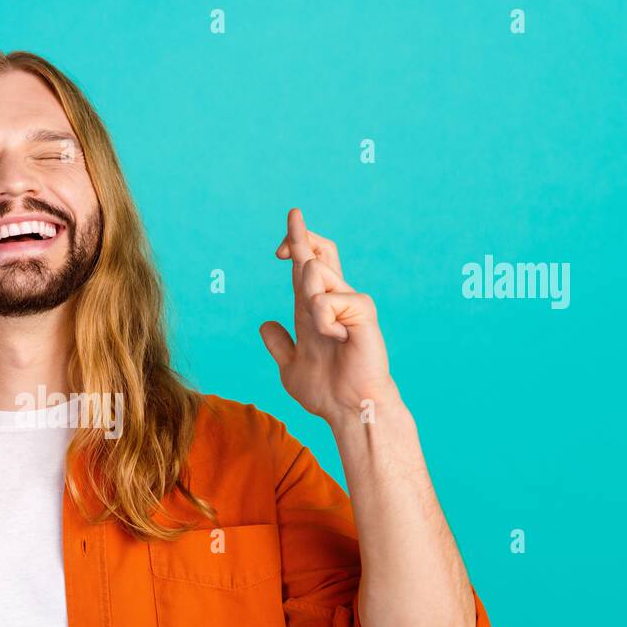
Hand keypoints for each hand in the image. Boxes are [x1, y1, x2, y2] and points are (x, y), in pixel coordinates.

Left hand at [259, 208, 397, 425]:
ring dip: (307, 298)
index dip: (296, 245)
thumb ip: (279, 345)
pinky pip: (327, 300)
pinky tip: (338, 339)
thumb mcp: (290, 366)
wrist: (347, 408)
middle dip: (300, 235)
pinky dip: (324, 322)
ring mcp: (348, 302)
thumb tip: (265, 325)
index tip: (278, 247)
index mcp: (314, 310)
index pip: (306, 267)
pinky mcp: (361, 310)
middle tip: (291, 218)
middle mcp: (333, 300)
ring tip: (324, 331)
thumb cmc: (325, 391)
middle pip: (319, 251)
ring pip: (314, 270)